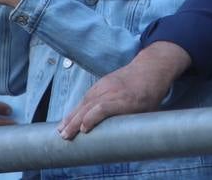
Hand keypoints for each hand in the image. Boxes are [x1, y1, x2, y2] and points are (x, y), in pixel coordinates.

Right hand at [57, 43, 186, 138]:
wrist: (150, 69)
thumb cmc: (151, 94)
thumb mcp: (147, 111)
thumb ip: (134, 124)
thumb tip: (122, 142)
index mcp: (126, 99)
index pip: (103, 107)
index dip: (91, 118)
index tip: (84, 130)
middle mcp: (113, 90)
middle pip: (89, 106)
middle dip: (75, 122)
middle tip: (64, 136)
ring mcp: (105, 85)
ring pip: (84, 101)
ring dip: (71, 116)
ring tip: (61, 130)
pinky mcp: (101, 83)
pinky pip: (86, 97)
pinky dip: (76, 108)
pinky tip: (69, 118)